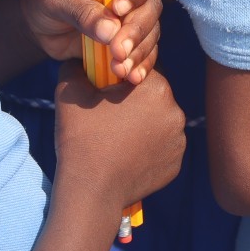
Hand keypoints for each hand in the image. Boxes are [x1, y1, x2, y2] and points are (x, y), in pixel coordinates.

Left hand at [21, 0, 164, 84]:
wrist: (36, 25)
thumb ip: (80, 10)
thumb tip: (111, 31)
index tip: (118, 10)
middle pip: (151, 4)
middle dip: (136, 30)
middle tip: (118, 50)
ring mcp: (134, 15)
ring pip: (152, 30)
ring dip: (139, 51)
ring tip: (120, 69)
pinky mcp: (130, 39)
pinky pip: (146, 51)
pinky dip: (141, 64)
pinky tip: (131, 77)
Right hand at [53, 61, 185, 210]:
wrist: (91, 192)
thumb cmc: (81, 140)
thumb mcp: (70, 94)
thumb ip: (76, 68)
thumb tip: (79, 58)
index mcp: (156, 88)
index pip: (141, 74)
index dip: (121, 82)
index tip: (106, 95)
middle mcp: (175, 110)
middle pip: (152, 98)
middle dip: (134, 104)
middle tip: (109, 120)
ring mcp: (179, 139)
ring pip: (159, 123)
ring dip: (143, 127)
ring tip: (116, 141)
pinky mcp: (176, 162)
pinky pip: (162, 148)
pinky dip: (148, 150)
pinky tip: (127, 157)